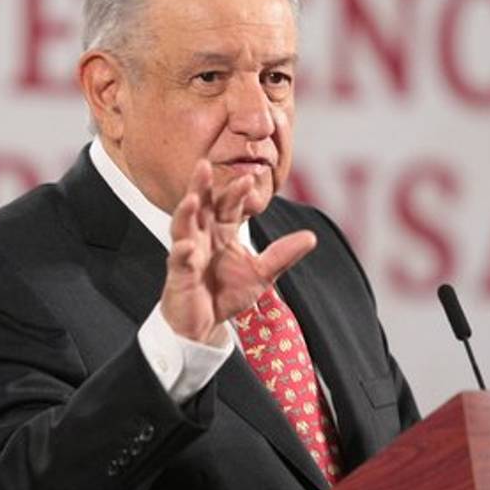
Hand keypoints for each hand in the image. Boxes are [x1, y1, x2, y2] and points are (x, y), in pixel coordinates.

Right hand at [160, 159, 316, 345]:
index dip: (236, 192)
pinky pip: (178, 262)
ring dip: (185, 213)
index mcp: (222, 231)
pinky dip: (181, 253)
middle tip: (204, 165)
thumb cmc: (226, 293)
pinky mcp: (179, 275)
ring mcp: (188, 254)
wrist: (206, 324)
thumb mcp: (262, 273)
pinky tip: (186, 246)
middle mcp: (202, 237)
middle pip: (200, 206)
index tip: (249, 178)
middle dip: (201, 186)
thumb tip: (311, 237)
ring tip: (191, 200)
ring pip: (183, 228)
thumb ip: (283, 254)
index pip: (228, 205)